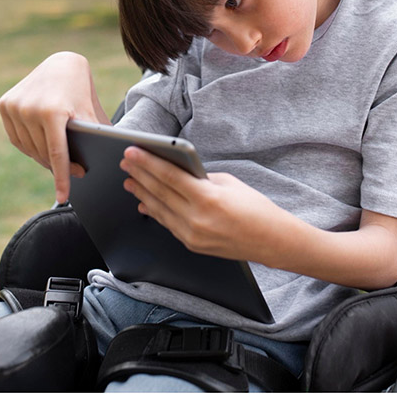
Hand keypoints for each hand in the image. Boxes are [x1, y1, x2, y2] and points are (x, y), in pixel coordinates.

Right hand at [0, 51, 109, 202]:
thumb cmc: (82, 91)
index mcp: (52, 111)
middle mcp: (29, 108)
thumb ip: (94, 139)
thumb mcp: (91, 114)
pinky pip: (17, 138)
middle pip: (43, 153)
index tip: (63, 197)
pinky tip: (42, 148)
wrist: (62, 64)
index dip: (61, 177)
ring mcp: (14, 106)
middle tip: (74, 174)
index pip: (56, 154)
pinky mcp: (5, 104)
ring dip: (42, 158)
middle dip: (58, 167)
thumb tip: (99, 167)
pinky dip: (29, 146)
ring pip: (28, 148)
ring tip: (59, 161)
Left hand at [119, 146, 284, 261]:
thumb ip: (200, 178)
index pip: (169, 176)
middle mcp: (196, 219)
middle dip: (140, 175)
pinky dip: (154, 211)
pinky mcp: (192, 244)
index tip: (132, 152)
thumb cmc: (255, 208)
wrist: (271, 240)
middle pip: (159, 192)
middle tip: (125, 162)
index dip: (147, 163)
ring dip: (142, 193)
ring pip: (159, 210)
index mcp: (207, 198)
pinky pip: (167, 224)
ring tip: (129, 180)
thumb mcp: (229, 183)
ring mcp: (192, 234)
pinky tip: (144, 202)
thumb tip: (177, 172)